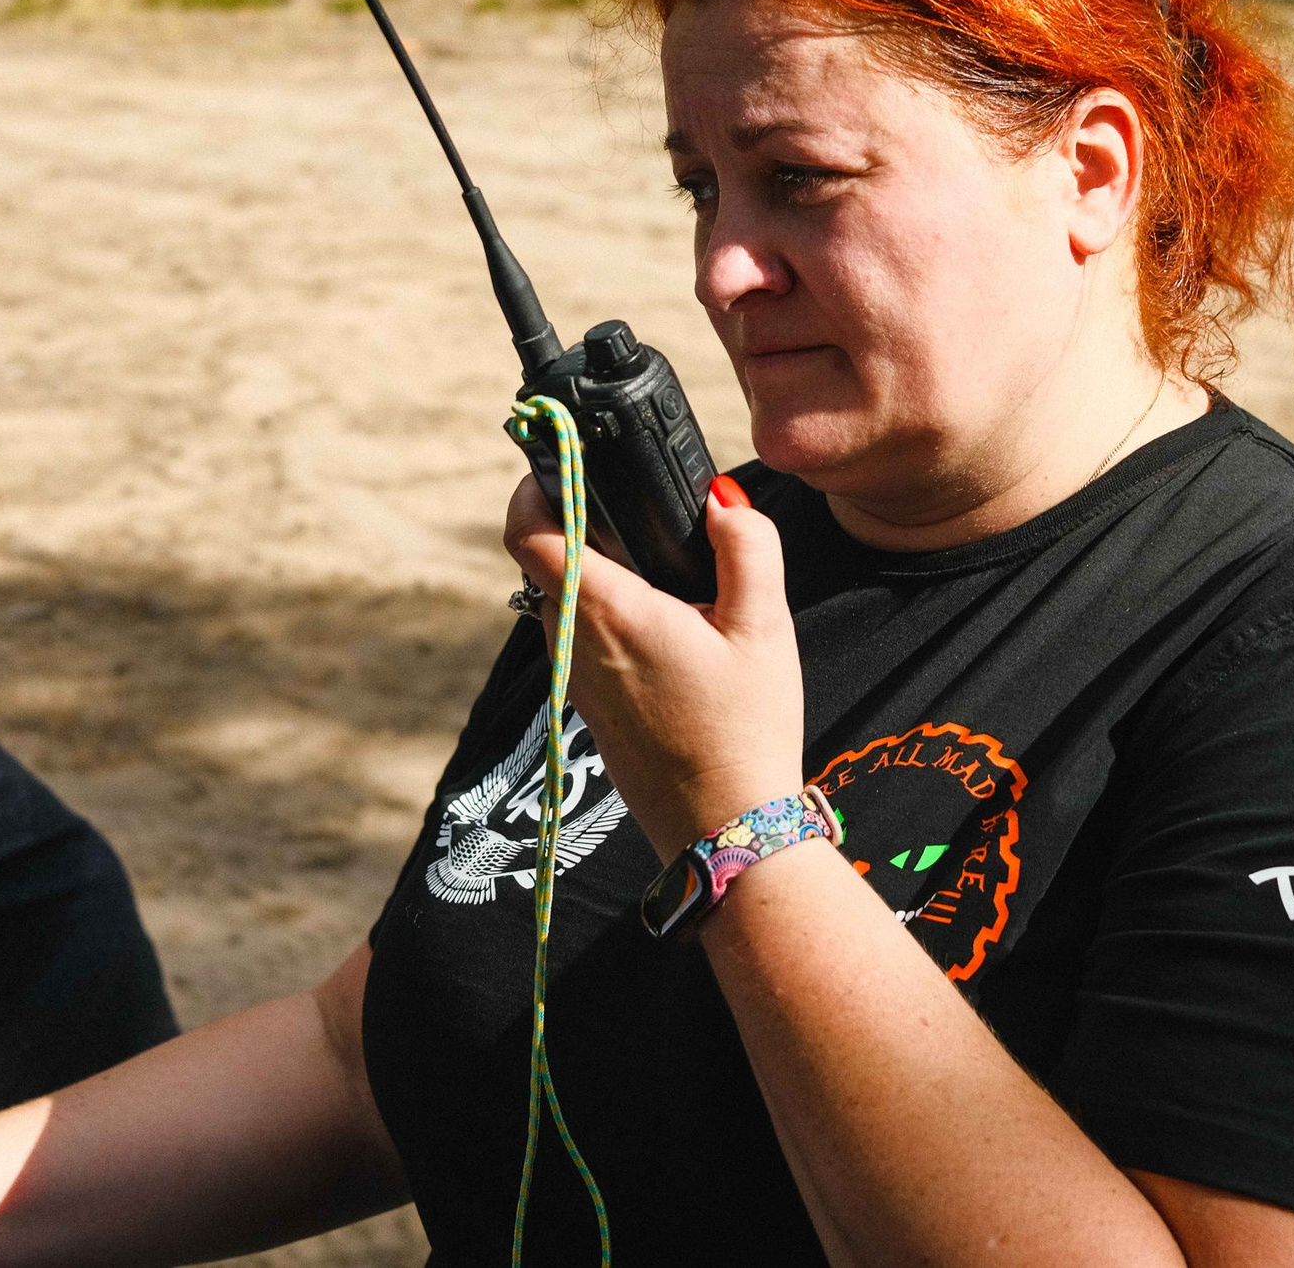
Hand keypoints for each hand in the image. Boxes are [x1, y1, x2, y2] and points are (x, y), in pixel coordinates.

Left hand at [503, 474, 804, 859]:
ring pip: (558, 602)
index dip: (532, 487)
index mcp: (608, 611)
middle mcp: (574, 643)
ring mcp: (575, 680)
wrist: (724, 830)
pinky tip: (660, 623)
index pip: (528, 533)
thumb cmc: (745, 730)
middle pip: (544, 562)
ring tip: (651, 565)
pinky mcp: (588, 707)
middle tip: (628, 504)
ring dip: (590, 573)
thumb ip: (747, 546)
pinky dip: (601, 615)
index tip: (560, 462)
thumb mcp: (765, 626)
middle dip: (575, 523)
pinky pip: (576, 640)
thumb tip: (721, 500)